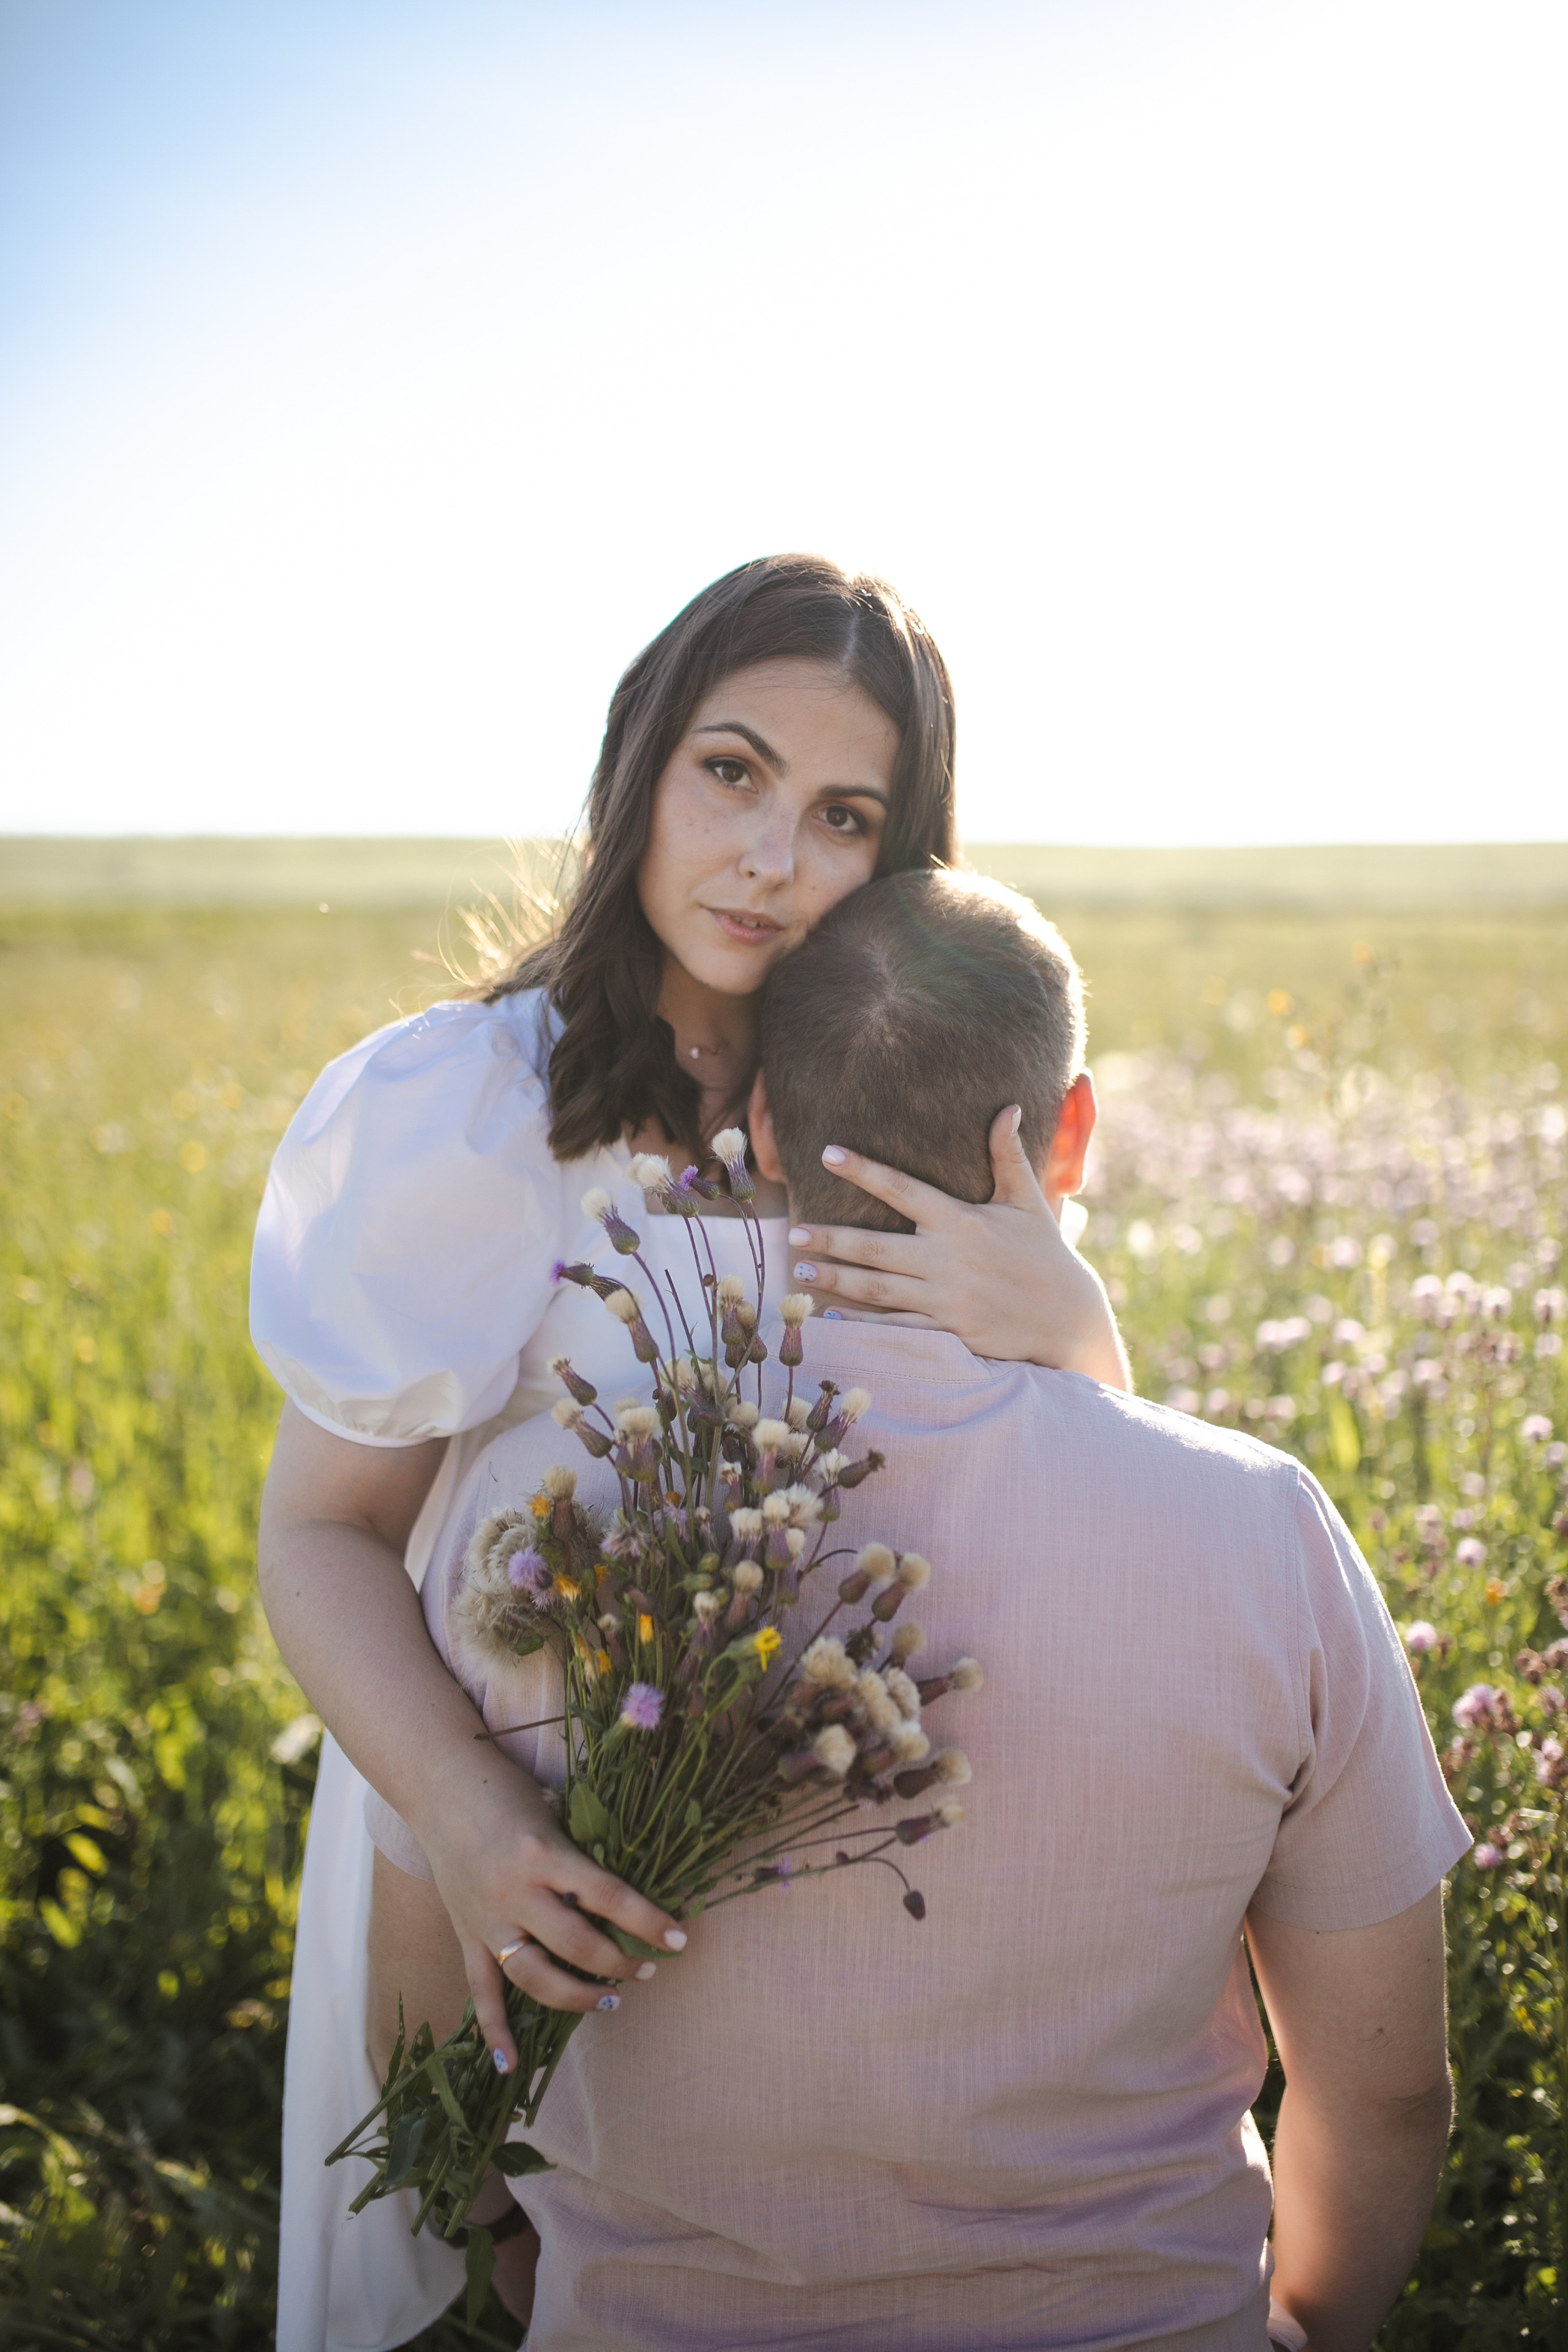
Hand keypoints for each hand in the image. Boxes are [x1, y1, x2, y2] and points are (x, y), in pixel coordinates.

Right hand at [420, 1759, 688, 2072]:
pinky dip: (494, 2030)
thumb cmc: (507, 1790)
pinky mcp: (464, 1933)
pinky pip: (480, 1990)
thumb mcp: (554, 1814)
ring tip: (609, 2001)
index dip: (648, 1921)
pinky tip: (511, 2066)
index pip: (607, 1897)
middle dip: (618, 1963)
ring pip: (532, 1976)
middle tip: (647, 1970)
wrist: (440, 1784)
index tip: (679, 1940)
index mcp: (543, 1854)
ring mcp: (485, 1917)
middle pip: (574, 1944)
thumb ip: (580, 1857)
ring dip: (575, 1996)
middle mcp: (514, 1891)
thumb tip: (624, 1900)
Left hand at [786, 1105, 1130, 1387]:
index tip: (828, 1154)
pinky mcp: (947, 1331)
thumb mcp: (1029, 1202)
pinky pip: (896, 1326)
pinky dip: (862, 1322)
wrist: (1068, 1320)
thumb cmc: (1046, 1255)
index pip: (903, 1188)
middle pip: (877, 1246)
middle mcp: (948, 1259)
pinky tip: (830, 1315)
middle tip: (794, 1231)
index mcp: (962, 1221)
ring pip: (878, 1288)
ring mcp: (945, 1298)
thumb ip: (1009, 1156)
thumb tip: (1010, 1106)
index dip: (864, 1170)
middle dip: (833, 1239)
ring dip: (835, 1279)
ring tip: (798, 1270)